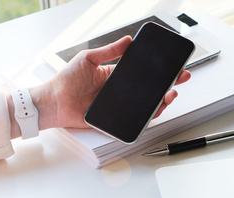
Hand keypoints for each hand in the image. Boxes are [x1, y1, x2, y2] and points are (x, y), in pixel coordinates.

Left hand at [26, 36, 190, 132]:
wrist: (54, 102)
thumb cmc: (66, 80)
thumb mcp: (89, 58)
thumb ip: (109, 50)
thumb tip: (128, 40)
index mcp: (116, 77)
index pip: (143, 74)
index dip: (159, 71)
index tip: (172, 65)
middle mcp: (120, 93)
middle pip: (149, 91)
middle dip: (168, 85)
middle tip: (180, 79)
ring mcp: (119, 108)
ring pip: (146, 107)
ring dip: (161, 102)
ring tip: (169, 94)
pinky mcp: (115, 121)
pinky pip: (134, 121)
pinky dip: (146, 117)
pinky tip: (155, 109)